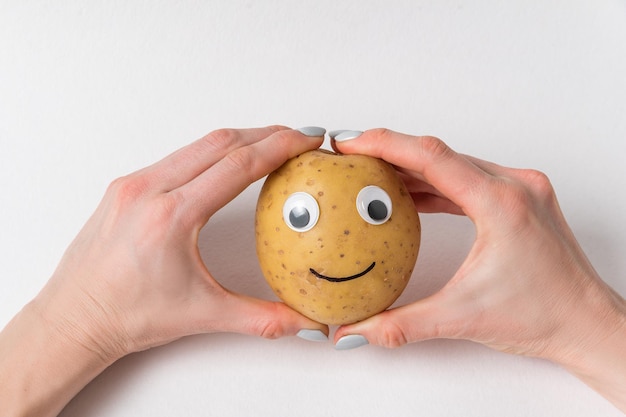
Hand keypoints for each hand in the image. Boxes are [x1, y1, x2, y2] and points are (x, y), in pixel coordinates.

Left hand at [0, 126, 327, 416]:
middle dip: (266, 134)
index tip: (305, 139)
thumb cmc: (125, 316)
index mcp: (171, 215)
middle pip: (220, 143)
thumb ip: (263, 318)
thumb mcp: (203, 315)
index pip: (238, 165)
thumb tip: (305, 323)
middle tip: (298, 136)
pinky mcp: (124, 188)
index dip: (279, 146)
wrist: (73, 320)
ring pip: (197, 145)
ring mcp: (133, 184)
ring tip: (269, 143)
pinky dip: (210, 151)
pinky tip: (225, 161)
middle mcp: (149, 189)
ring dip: (239, 139)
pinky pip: (176, 156)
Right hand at [331, 129, 625, 409]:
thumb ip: (401, 324)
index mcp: (502, 204)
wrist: (587, 324)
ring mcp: (520, 189)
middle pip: (439, 154)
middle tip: (351, 155)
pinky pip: (467, 179)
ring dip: (411, 167)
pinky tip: (410, 195)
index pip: (432, 158)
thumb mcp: (462, 317)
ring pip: (453, 163)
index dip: (385, 144)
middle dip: (390, 151)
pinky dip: (434, 184)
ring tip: (372, 172)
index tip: (351, 142)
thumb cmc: (544, 316)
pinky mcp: (520, 199)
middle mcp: (514, 186)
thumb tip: (356, 330)